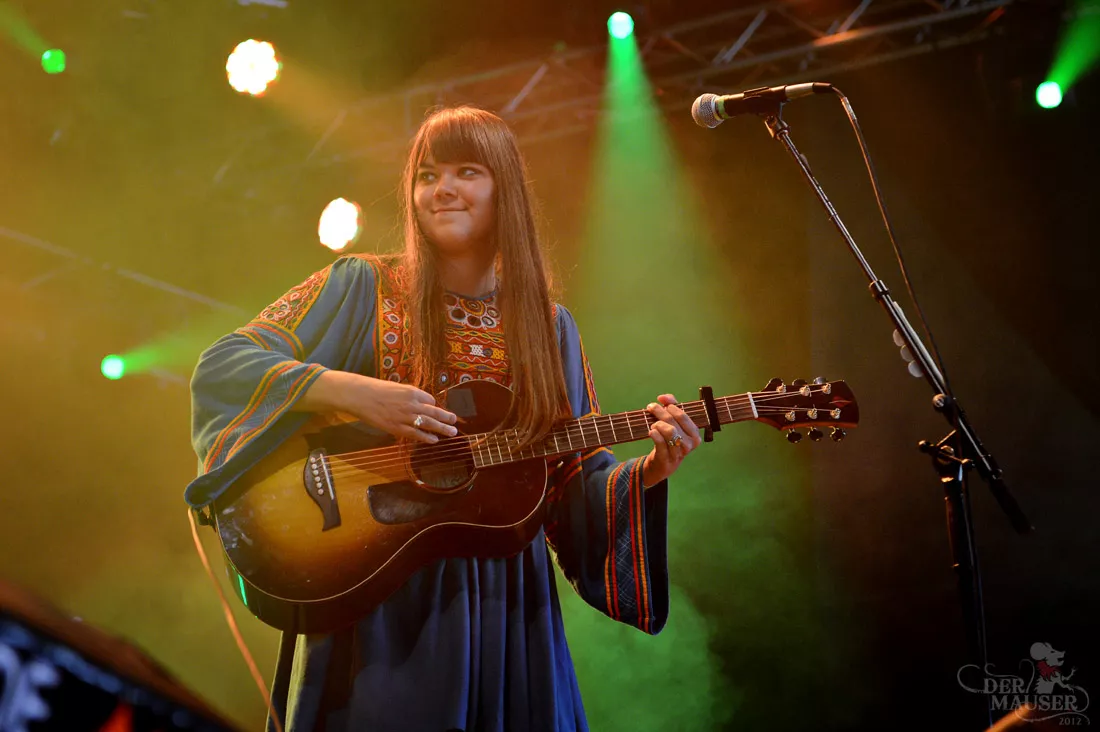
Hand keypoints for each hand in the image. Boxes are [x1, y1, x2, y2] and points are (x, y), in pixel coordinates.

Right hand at [300, 370, 457, 443]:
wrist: (360, 396)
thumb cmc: (376, 390)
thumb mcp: (397, 388)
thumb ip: (409, 395)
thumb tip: (421, 403)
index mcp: (412, 391)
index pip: (430, 399)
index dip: (434, 406)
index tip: (437, 410)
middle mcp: (412, 403)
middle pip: (434, 412)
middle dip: (446, 417)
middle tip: (455, 421)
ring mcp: (405, 416)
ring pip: (428, 423)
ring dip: (442, 428)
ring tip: (452, 432)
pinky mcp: (397, 427)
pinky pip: (416, 434)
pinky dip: (426, 437)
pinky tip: (435, 440)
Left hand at [641, 394, 701, 487]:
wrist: (662, 464)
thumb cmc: (669, 440)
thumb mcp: (674, 423)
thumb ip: (671, 406)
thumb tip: (663, 397)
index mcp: (694, 435)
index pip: (683, 416)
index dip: (671, 406)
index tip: (660, 401)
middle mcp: (689, 444)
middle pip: (674, 422)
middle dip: (660, 412)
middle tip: (651, 407)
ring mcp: (678, 453)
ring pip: (669, 432)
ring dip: (658, 424)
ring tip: (653, 424)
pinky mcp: (666, 460)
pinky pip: (661, 443)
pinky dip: (654, 434)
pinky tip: (651, 432)